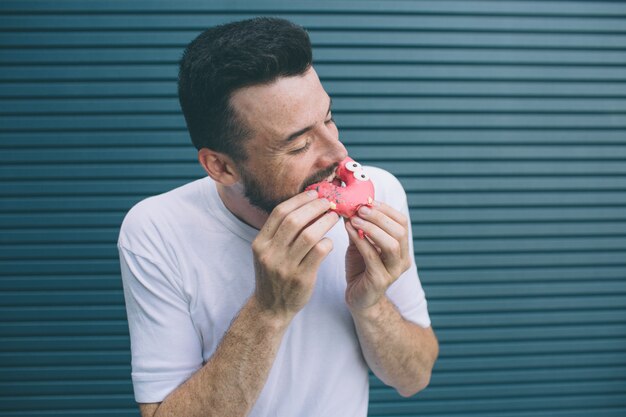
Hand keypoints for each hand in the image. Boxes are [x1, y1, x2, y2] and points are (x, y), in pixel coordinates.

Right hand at [252, 190, 339, 318]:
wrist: (270, 308)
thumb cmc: (274, 275)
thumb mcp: (267, 252)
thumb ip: (280, 232)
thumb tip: (304, 204)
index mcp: (260, 243)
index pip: (280, 212)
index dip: (299, 200)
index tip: (314, 193)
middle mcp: (270, 253)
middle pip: (294, 220)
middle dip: (314, 207)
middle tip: (329, 202)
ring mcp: (285, 267)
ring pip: (309, 235)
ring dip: (325, 222)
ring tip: (334, 217)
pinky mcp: (301, 278)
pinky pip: (319, 253)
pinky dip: (327, 243)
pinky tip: (329, 241)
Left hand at [344, 201, 411, 310]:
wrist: (358, 298)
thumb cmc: (360, 269)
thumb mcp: (361, 243)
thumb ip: (360, 226)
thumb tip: (351, 203)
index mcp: (402, 248)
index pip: (402, 222)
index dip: (386, 209)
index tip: (368, 201)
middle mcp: (402, 260)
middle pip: (399, 231)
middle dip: (379, 217)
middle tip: (359, 208)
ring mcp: (393, 272)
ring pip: (390, 244)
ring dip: (371, 228)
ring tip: (354, 219)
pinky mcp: (380, 281)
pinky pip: (372, 256)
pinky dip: (360, 241)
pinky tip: (349, 231)